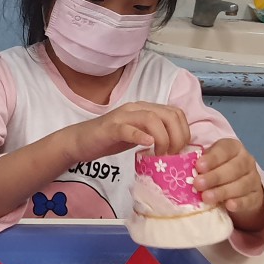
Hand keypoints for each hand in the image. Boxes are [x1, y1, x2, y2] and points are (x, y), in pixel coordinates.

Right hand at [65, 102, 190, 160]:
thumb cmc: (109, 140)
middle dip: (178, 137)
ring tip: (160, 155)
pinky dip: (140, 136)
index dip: (184, 132)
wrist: (80, 141)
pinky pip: (128, 129)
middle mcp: (136, 108)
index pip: (176, 113)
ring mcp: (122, 117)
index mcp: (145, 109)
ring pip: (152, 119)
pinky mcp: (110, 128)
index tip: (180, 151)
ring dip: (163, 139)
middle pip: (169, 115)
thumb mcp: (138, 136)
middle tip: (172, 155)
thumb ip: (155, 135)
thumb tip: (177, 147)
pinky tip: (146, 145)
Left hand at [192, 138, 263, 216]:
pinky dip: (239, 203)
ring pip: (241, 184)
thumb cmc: (216, 172)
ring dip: (223, 191)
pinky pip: (249, 199)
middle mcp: (246, 161)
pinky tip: (229, 205)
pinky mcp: (256, 196)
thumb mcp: (208, 163)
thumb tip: (178, 166)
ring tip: (206, 197)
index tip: (198, 166)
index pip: (225, 149)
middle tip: (198, 184)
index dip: (212, 158)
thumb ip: (198, 163)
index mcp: (233, 148)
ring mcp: (253, 179)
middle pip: (233, 168)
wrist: (239, 191)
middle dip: (214, 177)